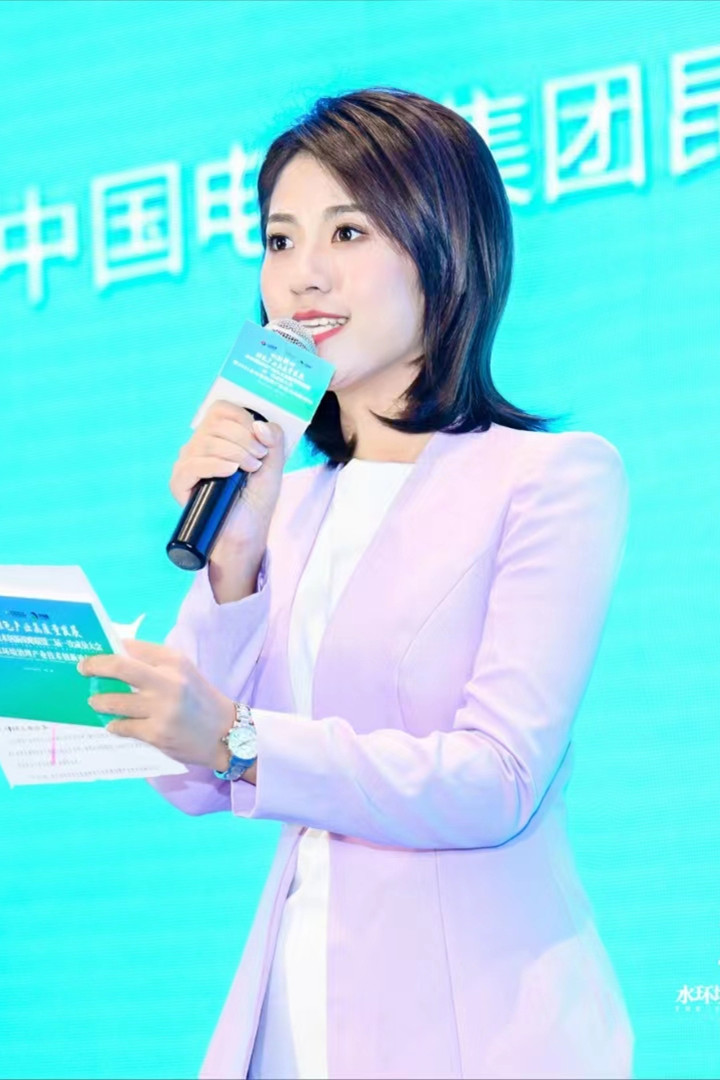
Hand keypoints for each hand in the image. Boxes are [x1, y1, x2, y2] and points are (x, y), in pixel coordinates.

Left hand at [80, 639, 234, 770]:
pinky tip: (113, 724)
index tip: (93, 653)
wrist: (225, 733)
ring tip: (94, 702)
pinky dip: (114, 724)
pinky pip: (123, 726)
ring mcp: (161, 709)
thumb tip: (116, 653)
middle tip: (83, 669)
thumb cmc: (199, 698)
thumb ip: (154, 662)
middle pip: (120, 668)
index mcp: (174, 661)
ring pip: (115, 701)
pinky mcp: (157, 733)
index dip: (109, 649)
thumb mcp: (184, 672)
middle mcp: (168, 681)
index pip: (133, 647)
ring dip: (99, 701)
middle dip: (95, 666)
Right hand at [170, 400, 285, 551]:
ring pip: (206, 442)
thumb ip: (274, 438)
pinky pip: (192, 465)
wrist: (247, 531)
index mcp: (217, 436)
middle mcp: (198, 446)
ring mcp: (186, 464)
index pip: (221, 409)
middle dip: (244, 439)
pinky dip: (215, 465)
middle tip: (258, 460)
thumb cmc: (256, 498)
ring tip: (250, 469)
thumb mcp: (273, 463)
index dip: (243, 419)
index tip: (260, 440)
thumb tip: (259, 424)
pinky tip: (231, 472)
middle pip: (215, 424)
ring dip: (235, 452)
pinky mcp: (179, 483)